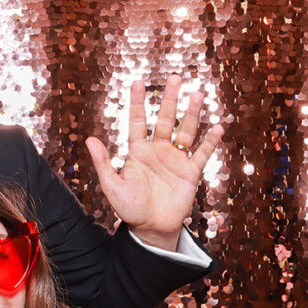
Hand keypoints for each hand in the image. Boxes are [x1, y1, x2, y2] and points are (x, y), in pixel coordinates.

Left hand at [85, 75, 223, 250]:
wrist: (151, 229)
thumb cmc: (129, 209)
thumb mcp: (112, 186)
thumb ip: (104, 163)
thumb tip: (90, 139)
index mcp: (138, 152)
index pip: (137, 121)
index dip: (137, 102)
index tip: (137, 82)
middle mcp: (158, 151)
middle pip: (165, 119)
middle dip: (169, 99)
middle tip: (175, 78)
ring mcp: (175, 160)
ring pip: (185, 131)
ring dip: (192, 114)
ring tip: (198, 94)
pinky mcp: (191, 173)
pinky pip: (202, 154)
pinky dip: (210, 142)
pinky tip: (217, 127)